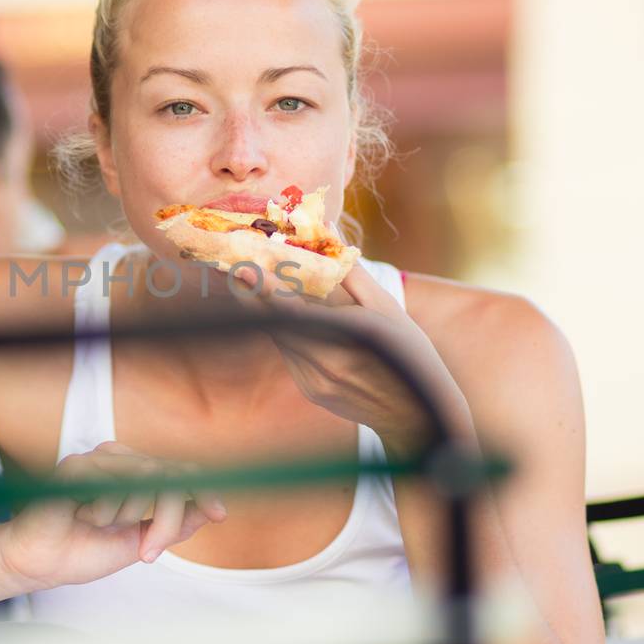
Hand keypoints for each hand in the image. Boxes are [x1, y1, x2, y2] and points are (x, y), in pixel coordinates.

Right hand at [0, 442, 227, 592]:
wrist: (41, 564)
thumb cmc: (85, 549)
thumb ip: (174, 523)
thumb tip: (210, 510)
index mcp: (134, 474)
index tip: (220, 514)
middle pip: (167, 477)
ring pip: (143, 480)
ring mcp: (96, 460)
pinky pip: (109, 485)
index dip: (202, 490)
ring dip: (127, 517)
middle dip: (165, 520)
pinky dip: (103, 513)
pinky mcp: (74, 466)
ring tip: (99, 527)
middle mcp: (118, 461)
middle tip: (150, 551)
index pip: (178, 472)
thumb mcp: (141, 540)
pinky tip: (84, 519)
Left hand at [230, 263, 471, 450]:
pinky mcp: (309, 389)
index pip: (295, 311)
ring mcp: (313, 380)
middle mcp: (325, 362)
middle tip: (230, 266)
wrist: (413, 414)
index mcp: (348, 337)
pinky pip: (289, 352)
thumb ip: (351, 271)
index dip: (266, 291)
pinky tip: (284, 315)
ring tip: (249, 281)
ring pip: (278, 336)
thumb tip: (328, 229)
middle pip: (275, 323)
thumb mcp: (387, 308)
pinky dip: (284, 330)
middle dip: (251, 294)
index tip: (243, 269)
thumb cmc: (406, 353)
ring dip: (264, 311)